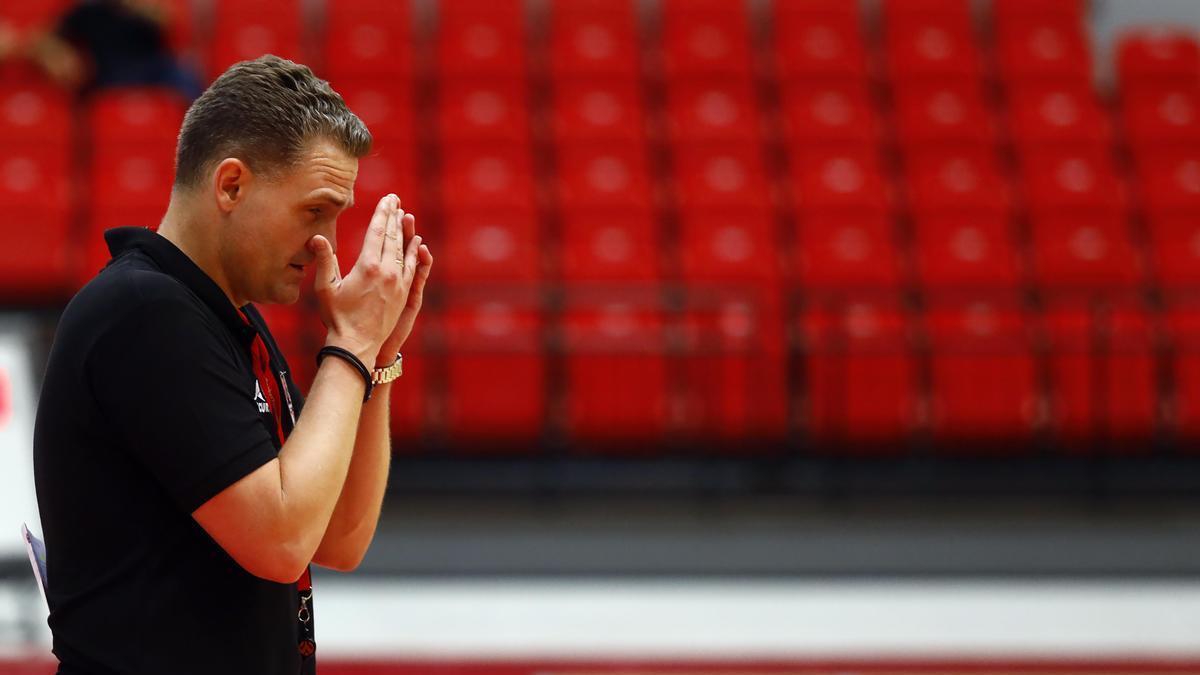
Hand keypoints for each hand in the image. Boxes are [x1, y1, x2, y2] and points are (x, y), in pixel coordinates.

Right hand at [309, 194, 422, 365]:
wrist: (357, 345)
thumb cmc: (336, 317)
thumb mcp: (324, 288)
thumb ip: (324, 260)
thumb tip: (316, 237)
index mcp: (367, 267)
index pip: (377, 232)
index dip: (382, 213)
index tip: (387, 199)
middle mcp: (386, 272)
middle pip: (392, 237)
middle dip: (394, 216)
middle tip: (396, 200)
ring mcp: (398, 283)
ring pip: (404, 250)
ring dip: (404, 231)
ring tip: (405, 215)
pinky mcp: (404, 295)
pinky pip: (412, 268)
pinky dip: (415, 252)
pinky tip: (417, 243)